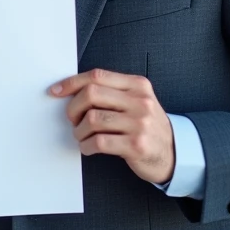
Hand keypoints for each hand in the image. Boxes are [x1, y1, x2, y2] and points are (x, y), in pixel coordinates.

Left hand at [50, 68, 174, 184]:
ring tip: (81, 136)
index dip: (72, 83)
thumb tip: (73, 90)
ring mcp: (139, 123)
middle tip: (72, 119)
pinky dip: (86, 146)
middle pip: (91, 94)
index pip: (97, 76)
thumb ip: (112, 92)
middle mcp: (140, 101)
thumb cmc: (147, 126)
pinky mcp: (136, 145)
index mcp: (137, 85)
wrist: (174, 153)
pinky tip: (88, 147)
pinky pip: (99, 142)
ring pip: (92, 119)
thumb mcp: (137, 101)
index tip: (56, 91)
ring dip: (79, 130)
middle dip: (73, 108)